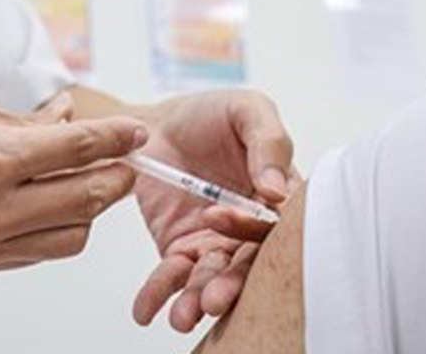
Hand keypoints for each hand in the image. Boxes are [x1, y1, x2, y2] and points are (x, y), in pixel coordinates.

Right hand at [0, 92, 146, 274]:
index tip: (137, 133)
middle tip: (124, 161)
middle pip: (86, 200)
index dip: (117, 140)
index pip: (78, 150)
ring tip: (84, 182)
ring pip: (68, 237)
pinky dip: (51, 229)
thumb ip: (22, 120)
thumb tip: (65, 117)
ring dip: (87, 210)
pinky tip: (46, 204)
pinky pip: (34, 253)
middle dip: (115, 178)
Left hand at [130, 90, 292, 331]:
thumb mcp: (248, 110)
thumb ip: (269, 142)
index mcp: (279, 196)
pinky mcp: (182, 249)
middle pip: (246, 262)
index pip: (276, 224)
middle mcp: (251, 226)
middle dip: (230, 285)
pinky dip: (159, 293)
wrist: (156, 123)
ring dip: (197, 298)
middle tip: (213, 300)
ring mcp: (216, 241)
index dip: (253, 229)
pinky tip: (145, 310)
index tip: (223, 219)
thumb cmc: (211, 114)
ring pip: (211, 276)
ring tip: (182, 315)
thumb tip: (275, 191)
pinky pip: (173, 275)